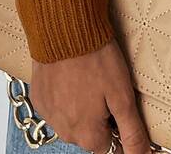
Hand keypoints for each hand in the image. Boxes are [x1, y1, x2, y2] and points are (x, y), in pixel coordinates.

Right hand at [30, 39, 148, 153]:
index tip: (119, 103)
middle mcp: (63, 130)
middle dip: (100, 116)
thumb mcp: (122, 96)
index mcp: (85, 134)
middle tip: (106, 85)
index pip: (107, 146)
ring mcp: (48, 113)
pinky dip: (65, 95)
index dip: (118, 126)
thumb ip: (131, 132)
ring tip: (89, 77)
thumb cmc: (95, 58)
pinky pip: (56, 105)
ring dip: (82, 106)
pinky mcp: (39, 96)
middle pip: (89, 134)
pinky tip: (73, 74)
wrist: (63, 28)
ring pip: (72, 120)